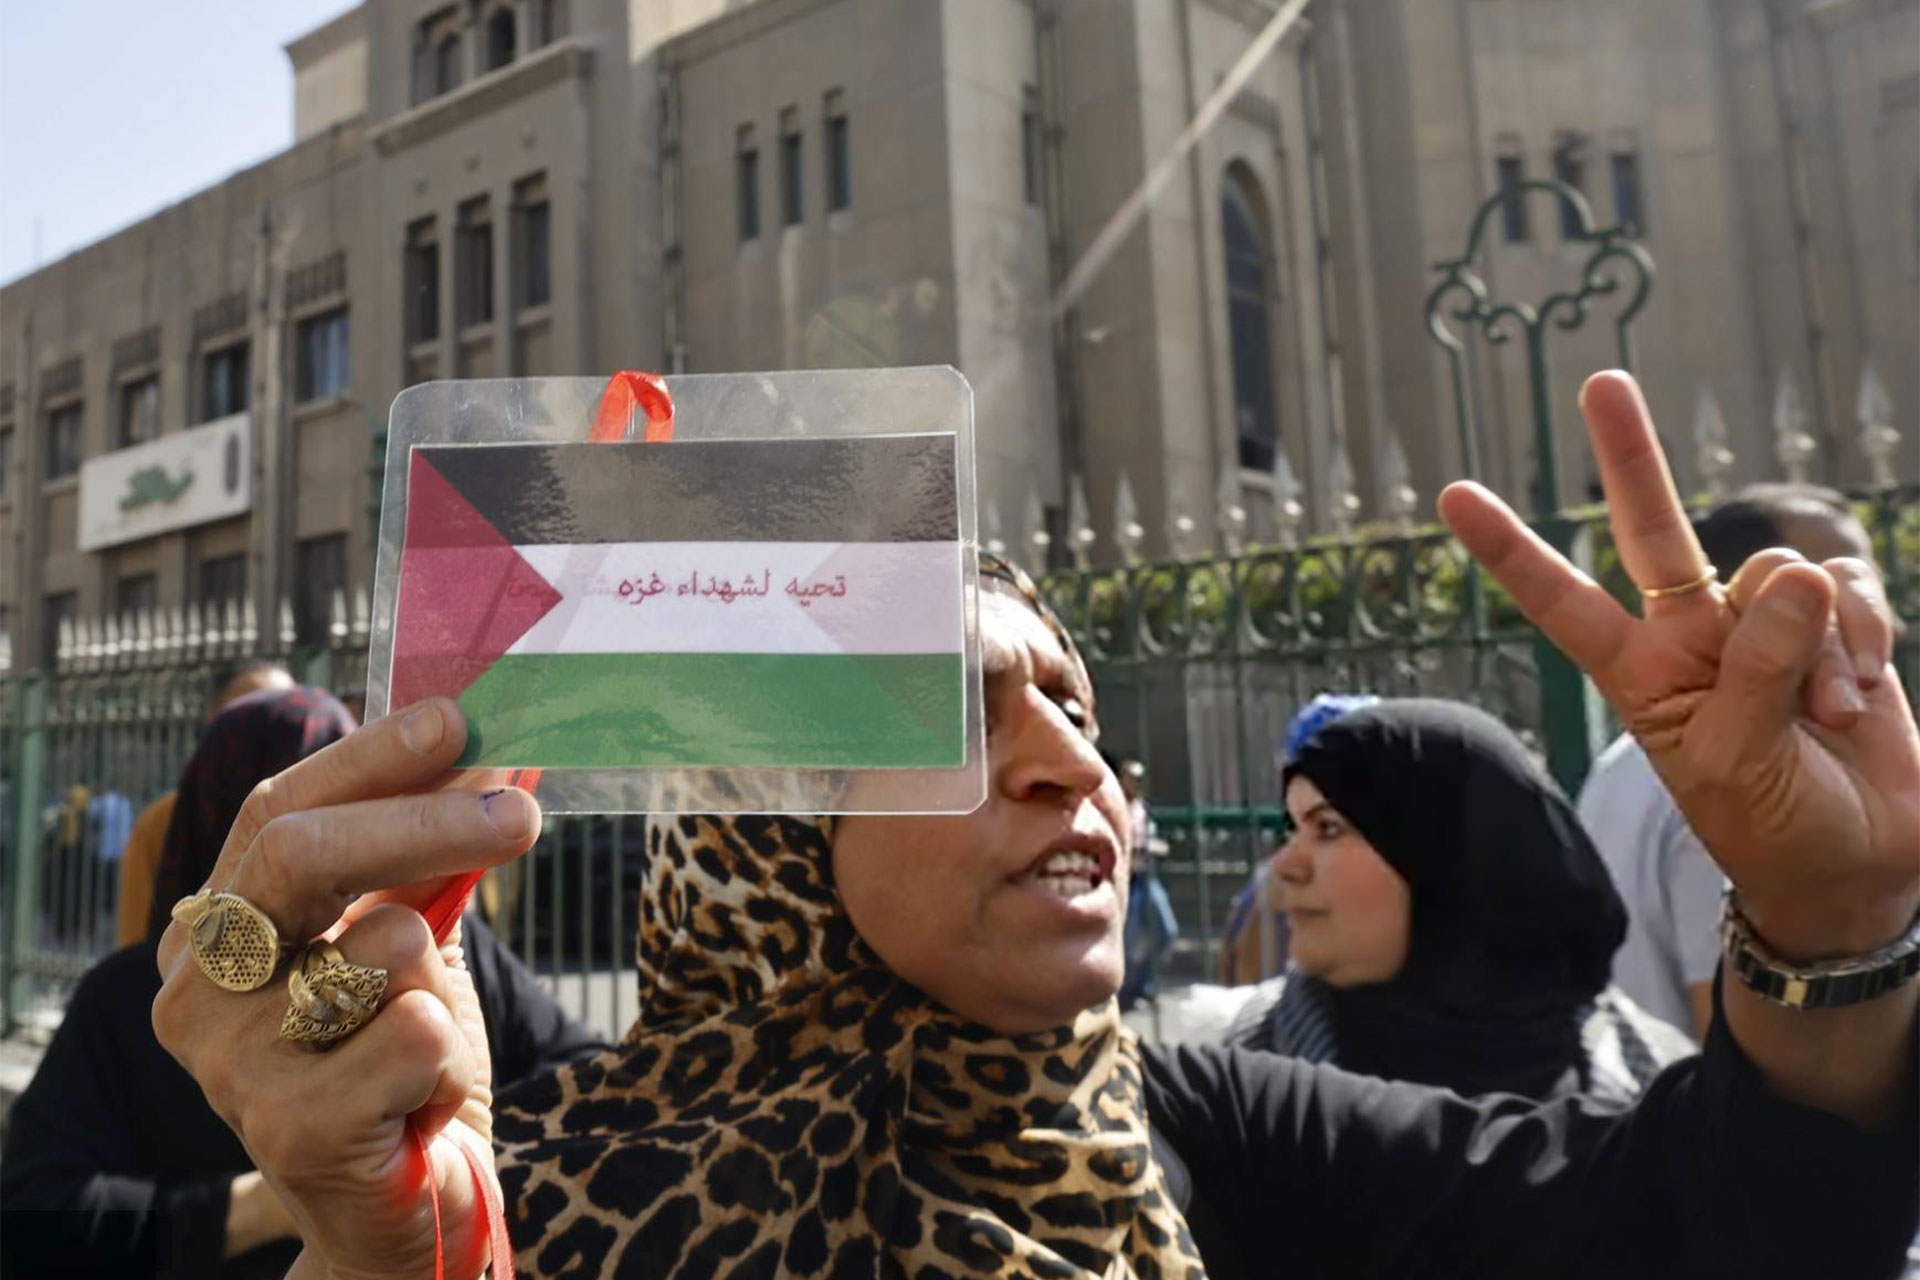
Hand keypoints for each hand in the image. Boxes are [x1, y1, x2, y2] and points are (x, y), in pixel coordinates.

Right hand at [152, 700, 540, 1279]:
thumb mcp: (408, 941)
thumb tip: (493, 748)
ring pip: (380, 948)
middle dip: (425, 820)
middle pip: (300, 856)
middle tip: (522, 811)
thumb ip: (423, 858)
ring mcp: (229, 1063)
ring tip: (426, 1037)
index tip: (460, 718)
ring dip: (443, 982)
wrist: (404, 1205)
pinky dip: (450, 1056)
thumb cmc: (399, 1060)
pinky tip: (423, 1098)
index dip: (368, 758)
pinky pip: (415, 1032)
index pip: (276, 809)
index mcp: (215, 928)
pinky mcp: (289, 1127)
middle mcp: (197, 989)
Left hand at [1440, 371, 1919, 961]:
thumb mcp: (1738, 767)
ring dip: (1815, 647)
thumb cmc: (1775, 826)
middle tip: (1599, 383)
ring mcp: (1763, 622)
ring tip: (1824, 717)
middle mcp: (1691, 634)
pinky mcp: (1837, 621)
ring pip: (1779, 571)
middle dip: (1630, 456)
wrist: (1859, 861)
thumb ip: (1755, 675)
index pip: (1562, 602)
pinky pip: (1848, 590)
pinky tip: (1860, 695)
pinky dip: (1863, 639)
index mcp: (1638, 674)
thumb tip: (1797, 576)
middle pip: (1652, 530)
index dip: (1510, 551)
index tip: (1451, 496)